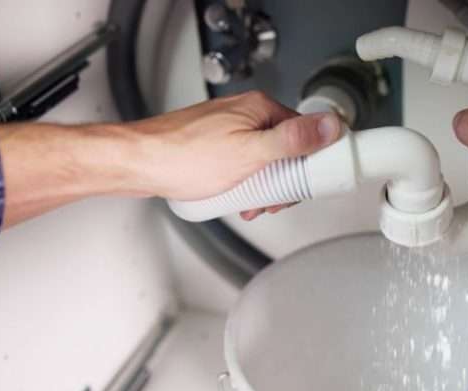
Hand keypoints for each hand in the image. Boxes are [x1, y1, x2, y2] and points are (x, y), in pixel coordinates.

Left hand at [0, 91, 342, 225]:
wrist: (137, 165)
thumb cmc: (183, 158)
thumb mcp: (250, 154)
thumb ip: (293, 141)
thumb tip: (329, 126)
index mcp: (259, 109)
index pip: (305, 133)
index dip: (310, 164)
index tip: (307, 185)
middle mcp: (245, 114)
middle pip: (286, 150)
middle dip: (283, 182)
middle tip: (273, 200)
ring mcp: (229, 130)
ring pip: (264, 161)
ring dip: (263, 188)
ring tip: (250, 204)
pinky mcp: (216, 147)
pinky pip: (244, 166)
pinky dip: (244, 185)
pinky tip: (234, 199)